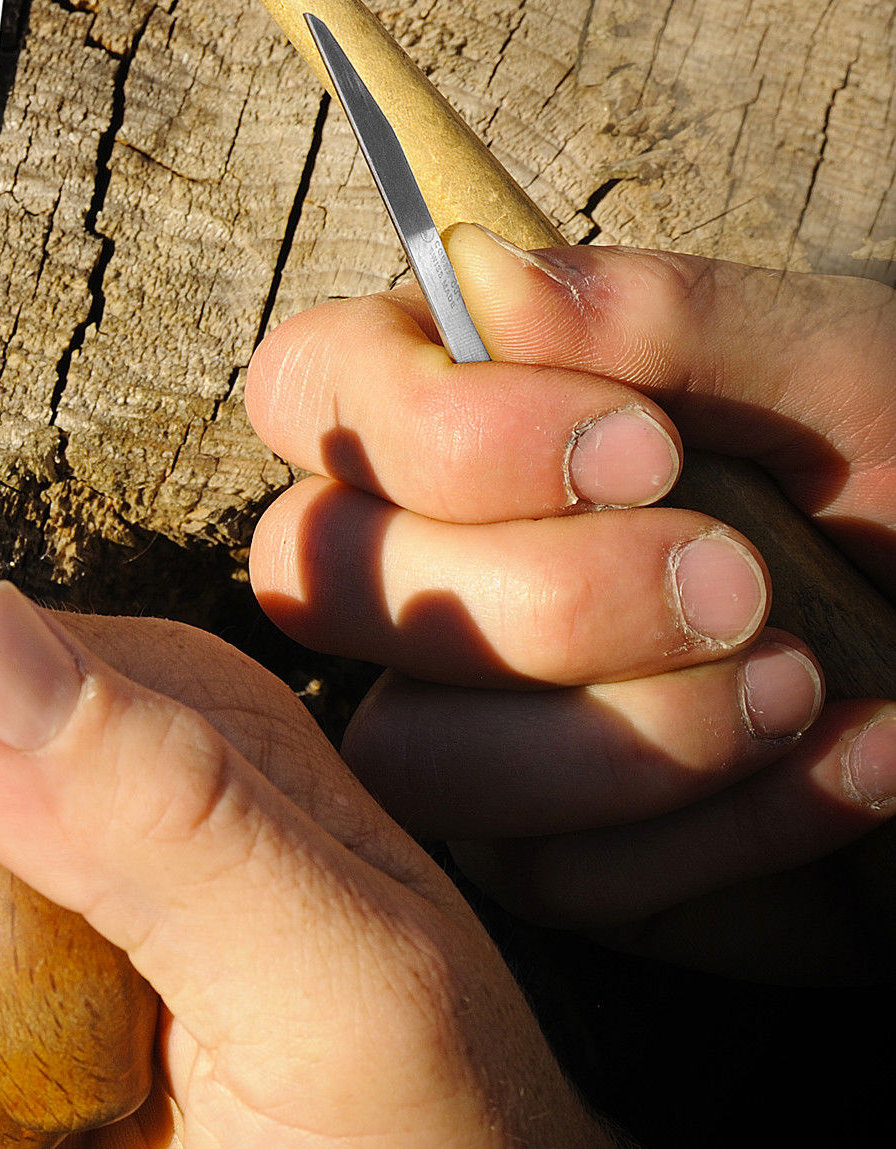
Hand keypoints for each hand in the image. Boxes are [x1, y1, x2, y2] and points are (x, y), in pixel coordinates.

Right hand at [246, 230, 895, 978]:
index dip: (423, 427)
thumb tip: (476, 273)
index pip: (308, 390)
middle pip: (323, 582)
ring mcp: (469, 722)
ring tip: (799, 686)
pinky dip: (726, 825)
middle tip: (736, 582)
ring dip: (617, 733)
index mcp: (467, 413)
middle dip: (538, 597)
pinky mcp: (548, 858)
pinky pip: (550, 876)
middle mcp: (428, 567)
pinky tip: (859, 762)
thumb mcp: (842, 372)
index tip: (634, 447)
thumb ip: (663, 318)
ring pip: (410, 755)